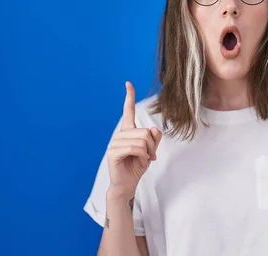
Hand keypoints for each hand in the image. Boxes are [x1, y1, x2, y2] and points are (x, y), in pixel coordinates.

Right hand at [107, 81, 162, 200]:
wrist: (128, 183)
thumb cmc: (137, 165)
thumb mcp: (150, 150)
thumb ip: (154, 138)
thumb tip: (154, 129)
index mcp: (128, 130)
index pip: (128, 111)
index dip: (129, 96)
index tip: (128, 83)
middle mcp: (120, 134)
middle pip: (145, 131)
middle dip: (151, 145)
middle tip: (148, 155)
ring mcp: (115, 142)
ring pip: (141, 140)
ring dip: (146, 152)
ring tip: (142, 159)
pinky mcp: (113, 152)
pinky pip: (135, 148)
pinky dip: (141, 156)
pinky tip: (138, 161)